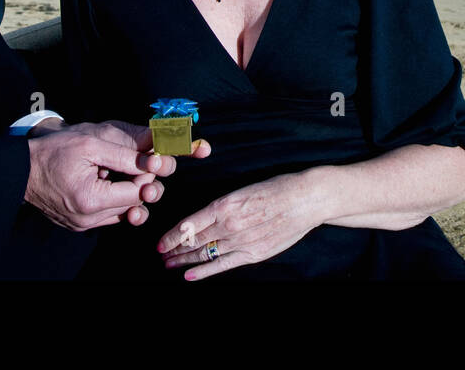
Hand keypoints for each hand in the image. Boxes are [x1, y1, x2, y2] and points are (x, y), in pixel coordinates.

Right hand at [24, 121, 210, 230]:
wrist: (21, 169)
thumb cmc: (53, 151)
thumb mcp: (91, 144)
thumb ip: (125, 155)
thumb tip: (155, 162)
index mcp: (91, 200)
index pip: (138, 192)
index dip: (148, 174)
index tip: (149, 157)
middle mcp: (88, 219)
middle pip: (133, 204)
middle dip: (141, 182)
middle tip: (139, 162)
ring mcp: (83, 224)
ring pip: (122, 210)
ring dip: (128, 190)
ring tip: (119, 169)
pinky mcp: (79, 223)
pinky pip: (108, 213)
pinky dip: (114, 197)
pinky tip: (108, 180)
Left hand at [156, 169, 331, 280]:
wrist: (304, 199)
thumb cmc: (275, 189)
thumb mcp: (242, 190)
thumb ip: (222, 206)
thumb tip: (202, 219)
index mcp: (223, 204)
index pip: (188, 224)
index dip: (171, 236)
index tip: (160, 243)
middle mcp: (228, 224)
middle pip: (193, 242)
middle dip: (174, 250)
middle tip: (162, 256)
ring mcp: (240, 241)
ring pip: (204, 254)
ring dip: (184, 261)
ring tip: (171, 264)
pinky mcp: (253, 254)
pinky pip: (222, 265)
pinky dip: (204, 272)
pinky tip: (190, 275)